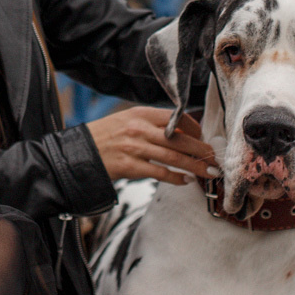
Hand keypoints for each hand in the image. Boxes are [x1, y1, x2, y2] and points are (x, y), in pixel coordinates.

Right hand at [86, 107, 216, 185]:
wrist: (80, 151)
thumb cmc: (105, 136)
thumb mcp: (128, 120)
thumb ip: (152, 125)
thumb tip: (181, 134)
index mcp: (141, 114)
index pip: (176, 117)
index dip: (195, 128)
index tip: (202, 138)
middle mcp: (139, 128)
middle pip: (179, 139)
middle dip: (201, 150)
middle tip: (214, 158)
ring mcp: (135, 147)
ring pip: (174, 157)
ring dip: (194, 166)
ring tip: (207, 172)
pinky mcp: (130, 166)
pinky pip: (160, 173)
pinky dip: (176, 178)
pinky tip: (185, 181)